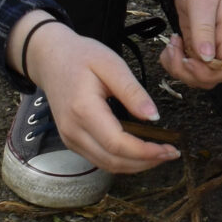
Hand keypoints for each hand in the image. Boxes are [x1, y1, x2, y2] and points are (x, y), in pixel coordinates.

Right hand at [15, 19, 179, 174]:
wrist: (50, 58)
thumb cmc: (81, 56)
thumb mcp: (111, 64)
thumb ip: (132, 91)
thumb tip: (154, 117)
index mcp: (83, 110)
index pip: (118, 144)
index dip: (146, 152)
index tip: (170, 149)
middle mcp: (73, 131)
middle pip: (113, 161)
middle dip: (146, 162)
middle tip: (171, 153)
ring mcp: (70, 138)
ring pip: (106, 165)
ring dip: (136, 165)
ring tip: (159, 154)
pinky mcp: (72, 140)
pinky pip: (99, 159)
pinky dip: (122, 161)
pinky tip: (140, 151)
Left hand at [162, 0, 221, 89]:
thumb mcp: (201, 1)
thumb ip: (204, 29)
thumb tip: (207, 58)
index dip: (209, 73)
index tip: (188, 60)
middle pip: (213, 78)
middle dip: (189, 72)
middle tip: (174, 50)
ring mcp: (209, 50)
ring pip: (197, 77)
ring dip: (178, 68)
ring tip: (171, 45)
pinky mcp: (196, 50)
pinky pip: (186, 68)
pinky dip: (172, 63)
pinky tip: (169, 46)